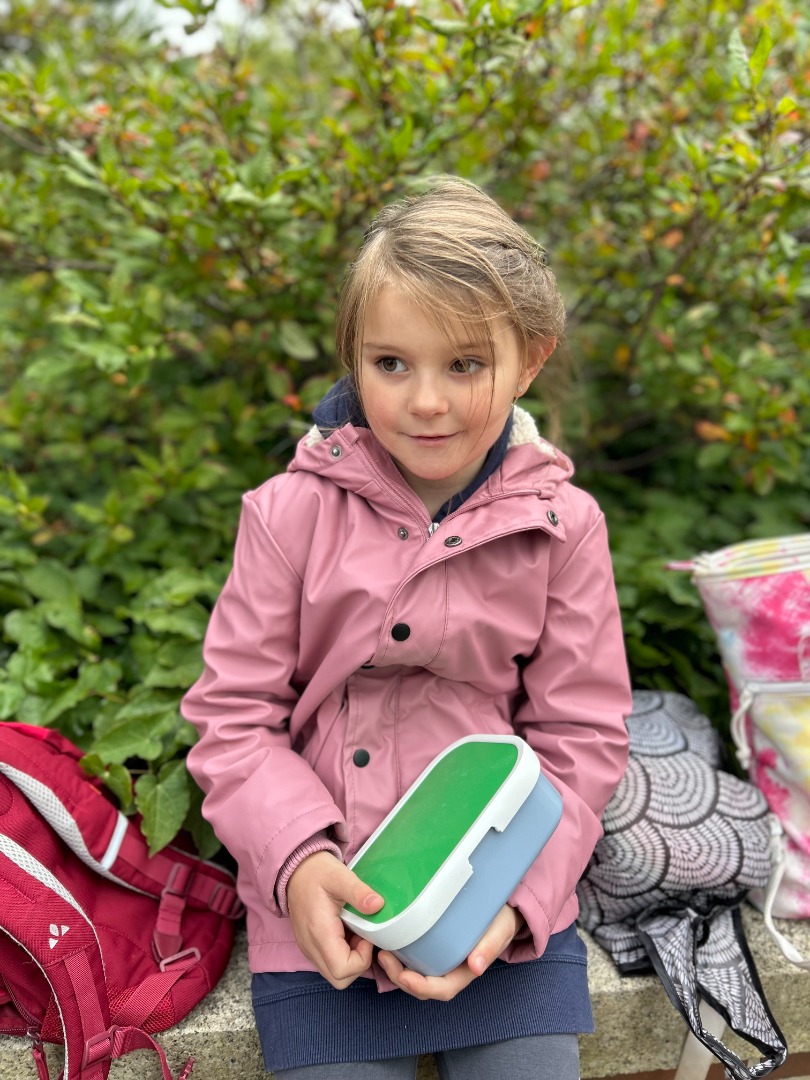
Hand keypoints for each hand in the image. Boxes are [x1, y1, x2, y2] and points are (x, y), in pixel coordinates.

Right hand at [286, 851, 383, 988]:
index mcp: (319, 933)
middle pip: (339, 979)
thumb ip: (358, 891)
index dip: (361, 959)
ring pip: (334, 974)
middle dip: (358, 964)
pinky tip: (346, 931)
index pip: (342, 970)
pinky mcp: (310, 946)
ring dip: (351, 959)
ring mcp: (309, 949)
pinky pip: (329, 963)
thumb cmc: (317, 872)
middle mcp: (311, 947)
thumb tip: (378, 904)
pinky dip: (343, 954)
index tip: (366, 935)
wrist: (294, 870)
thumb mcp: (339, 876)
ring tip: (355, 931)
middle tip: (362, 936)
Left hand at [377, 904, 522, 1000]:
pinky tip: (389, 939)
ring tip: (381, 949)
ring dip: (396, 968)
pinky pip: (414, 956)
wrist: (502, 907)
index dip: (421, 987)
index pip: (441, 989)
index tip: (405, 977)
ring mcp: (440, 959)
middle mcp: (450, 969)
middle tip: (384, 957)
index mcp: (465, 971)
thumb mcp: (499, 930)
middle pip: (422, 985)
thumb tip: (476, 967)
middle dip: (400, 978)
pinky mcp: (432, 945)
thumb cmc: (501, 920)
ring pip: (414, 973)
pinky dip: (400, 953)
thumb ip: (489, 947)